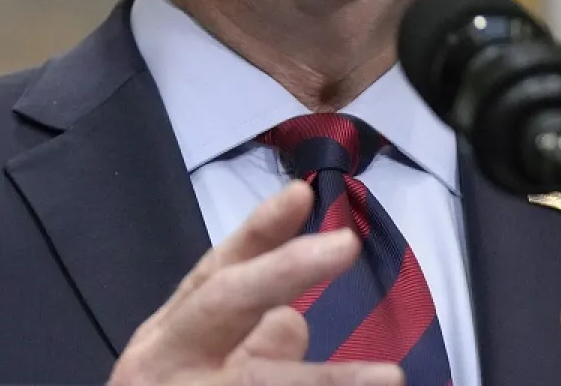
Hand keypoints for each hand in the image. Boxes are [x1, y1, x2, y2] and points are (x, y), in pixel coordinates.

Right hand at [107, 181, 403, 385]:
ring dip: (328, 379)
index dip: (258, 231)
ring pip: (255, 379)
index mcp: (168, 338)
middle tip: (347, 245)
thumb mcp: (196, 369)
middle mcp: (169, 362)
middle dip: (285, 270)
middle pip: (226, 302)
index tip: (303, 194)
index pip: (215, 272)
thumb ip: (247, 340)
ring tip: (391, 376)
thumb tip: (295, 319)